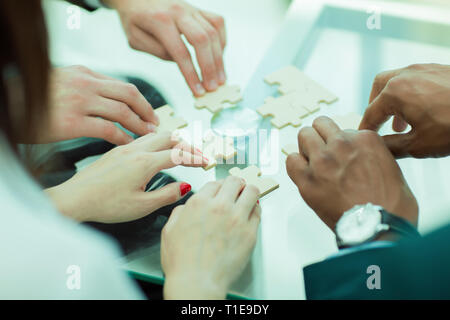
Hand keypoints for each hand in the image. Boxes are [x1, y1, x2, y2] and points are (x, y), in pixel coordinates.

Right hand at [37, 66, 158, 144]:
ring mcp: (80, 101)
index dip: (139, 100)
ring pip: (122, 111)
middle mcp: (86, 84)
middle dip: (146, 110)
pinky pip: (108, 129)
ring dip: (139, 124)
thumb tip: (103, 96)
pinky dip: (123, 137)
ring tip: (147, 135)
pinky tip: (129, 145)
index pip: (122, 85)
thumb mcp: (62, 81)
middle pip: (129, 94)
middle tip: (155, 123)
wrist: (8, 102)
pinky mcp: (73, 121)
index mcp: (84, 73)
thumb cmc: (33, 97)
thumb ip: (84, 85)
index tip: (148, 111)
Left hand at [46, 131, 207, 222]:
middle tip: (197, 155)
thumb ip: (166, 195)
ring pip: (156, 135)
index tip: (206, 162)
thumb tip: (184, 186)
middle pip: (170, 137)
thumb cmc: (105, 204)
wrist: (75, 198)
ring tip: (182, 151)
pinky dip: (158, 141)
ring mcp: (125, 148)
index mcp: (145, 163)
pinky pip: (143, 138)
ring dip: (172, 141)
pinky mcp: (117, 150)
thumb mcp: (141, 206)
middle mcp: (136, 150)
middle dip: (187, 145)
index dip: (195, 157)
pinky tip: (157, 152)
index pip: (178, 154)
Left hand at [105, 0, 225, 95]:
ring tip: (220, 79)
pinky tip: (219, 58)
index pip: (181, 52)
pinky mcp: (199, 9)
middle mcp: (179, 12)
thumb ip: (158, 51)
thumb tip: (181, 62)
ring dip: (219, 59)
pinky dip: (222, 42)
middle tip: (212, 87)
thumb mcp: (136, 39)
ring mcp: (191, 9)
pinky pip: (218, 23)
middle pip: (202, 40)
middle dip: (210, 68)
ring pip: (213, 33)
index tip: (198, 91)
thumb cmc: (134, 19)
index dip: (191, 74)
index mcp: (160, 20)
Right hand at [161, 177, 260, 299]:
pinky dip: (255, 208)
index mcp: (198, 203)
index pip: (215, 182)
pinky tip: (251, 212)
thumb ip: (179, 212)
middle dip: (235, 184)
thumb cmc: (182, 262)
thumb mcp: (169, 231)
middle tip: (236, 188)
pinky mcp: (250, 232)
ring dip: (249, 192)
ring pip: (251, 191)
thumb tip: (187, 207)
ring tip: (248, 196)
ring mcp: (237, 218)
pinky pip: (258, 211)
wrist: (197, 282)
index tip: (222, 188)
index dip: (219, 185)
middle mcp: (219, 206)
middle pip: (234, 182)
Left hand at [286, 116, 417, 229]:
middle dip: (320, 136)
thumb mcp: (393, 169)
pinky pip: (291, 160)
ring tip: (312, 161)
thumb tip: (361, 157)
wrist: (378, 228)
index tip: (342, 155)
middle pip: (320, 124)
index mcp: (365, 139)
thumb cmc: (390, 206)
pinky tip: (303, 173)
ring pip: (304, 136)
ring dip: (307, 147)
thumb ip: (372, 156)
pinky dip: (295, 165)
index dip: (341, 143)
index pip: (343, 129)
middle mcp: (342, 145)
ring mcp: (322, 161)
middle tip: (322, 151)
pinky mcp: (307, 179)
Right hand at [359, 63, 449, 158]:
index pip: (371, 113)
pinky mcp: (440, 69)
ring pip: (397, 80)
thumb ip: (391, 147)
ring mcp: (424, 69)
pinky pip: (415, 78)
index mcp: (395, 92)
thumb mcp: (418, 145)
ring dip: (393, 99)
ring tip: (403, 122)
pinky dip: (410, 93)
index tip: (364, 138)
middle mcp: (405, 75)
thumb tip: (377, 147)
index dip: (366, 129)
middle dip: (375, 106)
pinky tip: (422, 110)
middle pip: (379, 87)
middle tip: (379, 124)